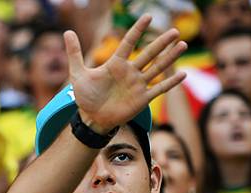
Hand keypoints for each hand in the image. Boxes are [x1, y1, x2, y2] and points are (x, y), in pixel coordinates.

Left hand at [66, 14, 186, 132]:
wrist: (91, 119)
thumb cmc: (85, 96)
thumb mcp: (78, 74)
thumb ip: (75, 53)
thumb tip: (67, 32)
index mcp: (116, 64)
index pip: (129, 43)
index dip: (137, 30)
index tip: (148, 16)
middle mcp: (130, 71)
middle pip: (148, 53)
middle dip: (161, 43)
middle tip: (175, 31)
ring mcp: (137, 84)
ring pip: (157, 68)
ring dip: (170, 57)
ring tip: (182, 45)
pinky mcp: (142, 98)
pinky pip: (159, 88)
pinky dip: (170, 82)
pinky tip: (183, 74)